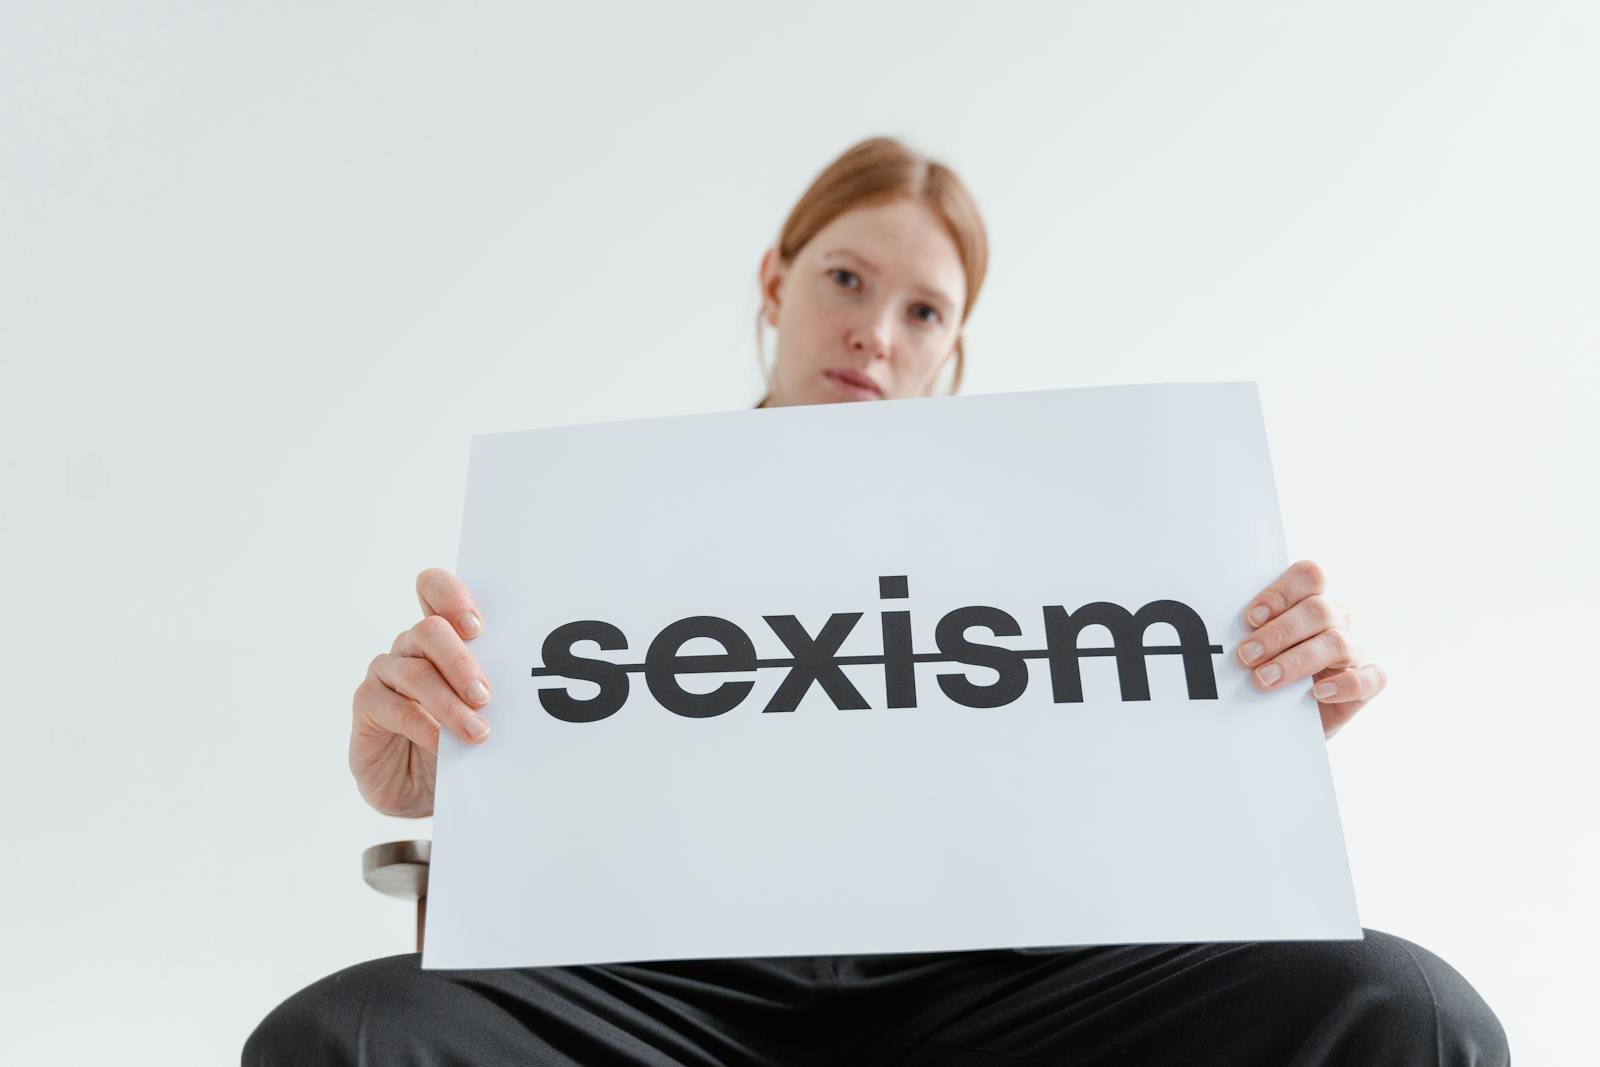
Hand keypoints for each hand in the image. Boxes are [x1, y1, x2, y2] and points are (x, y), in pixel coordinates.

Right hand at [349, 568, 493, 816]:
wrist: (421, 789)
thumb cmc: (458, 740)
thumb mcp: (481, 710)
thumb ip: (492, 687)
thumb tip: (525, 686)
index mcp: (442, 635)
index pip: (435, 590)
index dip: (453, 597)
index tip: (477, 628)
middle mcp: (410, 646)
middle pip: (429, 631)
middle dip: (461, 661)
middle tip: (485, 695)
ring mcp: (385, 674)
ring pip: (416, 672)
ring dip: (449, 703)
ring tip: (477, 731)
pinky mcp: (367, 705)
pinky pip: (395, 708)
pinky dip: (424, 727)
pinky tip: (442, 745)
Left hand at [1235, 559, 1386, 739]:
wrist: (1282, 723)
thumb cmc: (1264, 674)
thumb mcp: (1253, 650)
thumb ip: (1245, 633)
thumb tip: (1214, 632)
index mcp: (1309, 600)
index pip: (1308, 576)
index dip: (1281, 593)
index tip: (1251, 618)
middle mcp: (1335, 620)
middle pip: (1318, 611)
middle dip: (1278, 633)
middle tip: (1245, 656)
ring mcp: (1353, 651)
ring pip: (1337, 643)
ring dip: (1297, 660)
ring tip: (1264, 680)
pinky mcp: (1365, 684)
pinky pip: (1370, 679)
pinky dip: (1346, 684)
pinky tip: (1317, 694)